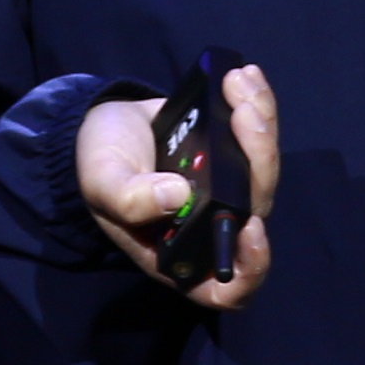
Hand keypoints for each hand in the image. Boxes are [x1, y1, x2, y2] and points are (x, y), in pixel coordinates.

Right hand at [76, 62, 279, 311]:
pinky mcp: (234, 159)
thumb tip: (177, 195)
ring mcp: (227, 193)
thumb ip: (129, 199)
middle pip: (257, 210)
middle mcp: (213, 227)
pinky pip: (259, 140)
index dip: (251, 265)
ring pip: (265, 170)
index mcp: (182, 254)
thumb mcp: (102, 184)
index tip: (253, 227)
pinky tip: (246, 77)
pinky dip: (258, 106)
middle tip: (241, 112)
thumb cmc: (99, 166)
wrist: (104, 126)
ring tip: (238, 82)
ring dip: (261, 123)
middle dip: (259, 158)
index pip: (229, 287)